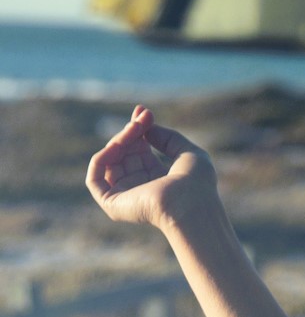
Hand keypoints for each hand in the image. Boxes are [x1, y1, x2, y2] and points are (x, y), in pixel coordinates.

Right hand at [86, 105, 220, 230]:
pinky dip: (102, 158)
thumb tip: (144, 127)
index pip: (140, 151)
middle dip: (131, 131)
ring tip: (135, 129)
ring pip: (111, 161)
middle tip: (142, 117)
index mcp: (160, 180)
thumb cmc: (197, 184)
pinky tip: (117, 145)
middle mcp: (142, 189)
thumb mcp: (188, 152)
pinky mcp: (113, 204)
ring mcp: (126, 197)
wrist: (191, 204)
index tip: (143, 111)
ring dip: (120, 140)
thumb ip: (167, 137)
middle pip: (125, 152)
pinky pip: (95, 178)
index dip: (139, 130)